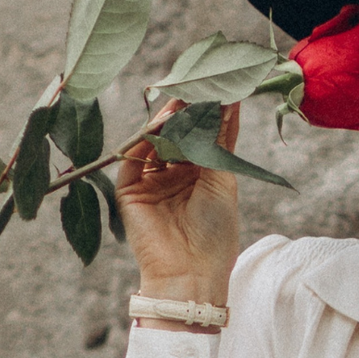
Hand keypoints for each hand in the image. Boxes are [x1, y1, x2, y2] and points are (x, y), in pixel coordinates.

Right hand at [118, 98, 241, 303]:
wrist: (191, 273)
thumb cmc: (215, 234)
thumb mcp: (221, 182)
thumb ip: (219, 142)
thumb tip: (229, 103)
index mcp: (200, 176)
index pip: (203, 136)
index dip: (211, 114)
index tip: (223, 87)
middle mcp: (174, 175)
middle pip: (178, 134)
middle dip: (188, 110)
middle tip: (199, 83)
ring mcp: (150, 181)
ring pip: (156, 141)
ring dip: (168, 120)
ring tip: (184, 99)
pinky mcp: (129, 189)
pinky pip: (134, 156)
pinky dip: (147, 137)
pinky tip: (165, 121)